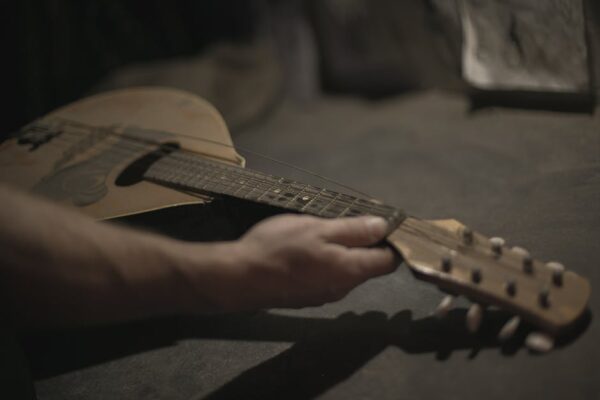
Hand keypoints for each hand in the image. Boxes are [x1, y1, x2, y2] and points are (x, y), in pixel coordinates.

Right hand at [203, 214, 397, 310]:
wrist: (238, 278)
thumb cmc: (279, 249)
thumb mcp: (318, 229)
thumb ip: (354, 230)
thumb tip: (384, 227)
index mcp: (350, 271)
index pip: (388, 261)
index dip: (391, 241)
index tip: (382, 223)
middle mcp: (341, 289)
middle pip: (365, 266)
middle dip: (361, 243)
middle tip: (342, 219)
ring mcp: (322, 296)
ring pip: (343, 271)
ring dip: (338, 252)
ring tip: (318, 231)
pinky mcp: (304, 297)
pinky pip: (324, 277)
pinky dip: (321, 262)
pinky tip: (302, 250)